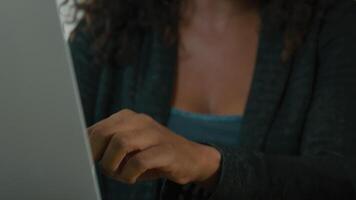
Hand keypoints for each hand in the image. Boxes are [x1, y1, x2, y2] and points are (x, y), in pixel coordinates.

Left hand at [87, 109, 220, 184]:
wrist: (190, 157)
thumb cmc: (152, 154)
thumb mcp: (129, 146)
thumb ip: (107, 145)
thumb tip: (80, 153)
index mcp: (128, 117)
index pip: (96, 128)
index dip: (86, 147)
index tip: (84, 161)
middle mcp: (140, 121)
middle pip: (105, 133)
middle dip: (96, 154)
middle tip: (102, 168)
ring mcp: (155, 134)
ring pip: (121, 143)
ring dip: (112, 165)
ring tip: (118, 174)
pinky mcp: (166, 151)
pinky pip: (139, 161)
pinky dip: (129, 174)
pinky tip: (132, 178)